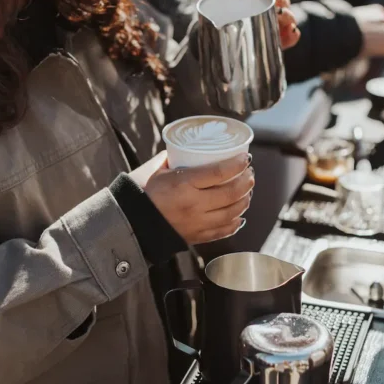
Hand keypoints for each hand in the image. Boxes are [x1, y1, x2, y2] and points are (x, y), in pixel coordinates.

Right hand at [130, 152, 254, 244]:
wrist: (134, 222)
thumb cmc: (145, 193)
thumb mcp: (160, 170)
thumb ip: (176, 158)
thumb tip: (190, 147)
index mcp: (184, 184)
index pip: (220, 172)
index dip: (238, 164)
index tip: (246, 158)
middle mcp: (194, 204)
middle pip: (232, 192)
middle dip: (247, 181)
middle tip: (249, 173)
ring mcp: (198, 222)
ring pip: (233, 212)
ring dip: (245, 200)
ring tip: (247, 191)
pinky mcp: (198, 236)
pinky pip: (224, 230)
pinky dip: (236, 222)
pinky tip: (239, 214)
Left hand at [232, 0, 300, 49]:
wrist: (238, 44)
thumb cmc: (238, 21)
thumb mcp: (237, 7)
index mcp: (268, 1)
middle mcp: (277, 11)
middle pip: (285, 1)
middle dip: (281, 1)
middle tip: (272, 2)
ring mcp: (282, 25)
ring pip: (291, 17)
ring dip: (287, 15)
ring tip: (278, 16)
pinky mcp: (284, 39)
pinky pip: (294, 35)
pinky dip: (293, 34)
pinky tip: (290, 31)